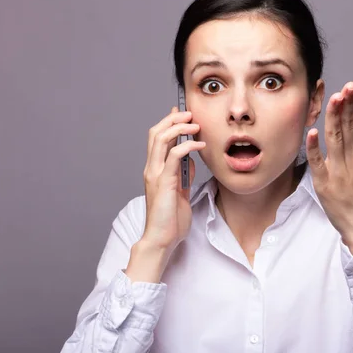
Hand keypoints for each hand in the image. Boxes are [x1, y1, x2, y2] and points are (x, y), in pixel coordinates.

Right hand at [141, 106, 205, 248]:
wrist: (162, 239)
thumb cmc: (170, 220)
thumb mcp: (181, 192)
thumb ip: (183, 175)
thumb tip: (190, 160)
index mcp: (154, 170)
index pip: (157, 138)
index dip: (168, 122)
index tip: (182, 113)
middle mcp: (151, 169)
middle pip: (156, 132)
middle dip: (173, 119)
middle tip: (190, 114)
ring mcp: (155, 174)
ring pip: (161, 139)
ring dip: (179, 127)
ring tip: (195, 124)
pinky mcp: (164, 182)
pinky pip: (174, 156)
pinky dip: (188, 146)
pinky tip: (200, 145)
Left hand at [305, 82, 352, 253]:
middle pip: (351, 128)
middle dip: (349, 106)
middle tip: (348, 87)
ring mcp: (339, 172)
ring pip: (335, 140)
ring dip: (334, 119)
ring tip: (335, 99)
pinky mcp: (324, 184)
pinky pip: (316, 163)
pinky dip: (314, 149)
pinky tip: (313, 131)